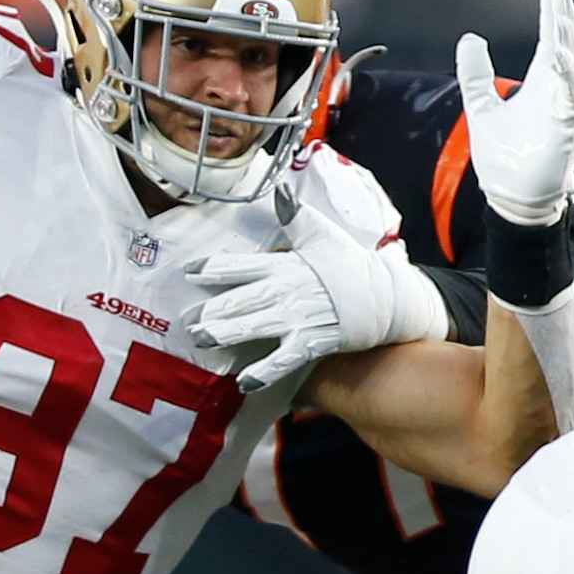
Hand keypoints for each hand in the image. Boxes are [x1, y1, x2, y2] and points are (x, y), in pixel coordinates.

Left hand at [186, 206, 442, 390]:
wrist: (387, 295)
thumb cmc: (352, 265)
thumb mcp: (323, 235)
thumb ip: (295, 216)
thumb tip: (279, 191)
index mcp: (285, 265)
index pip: (240, 266)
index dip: (212, 269)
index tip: (189, 272)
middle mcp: (286, 292)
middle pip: (240, 301)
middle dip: (210, 310)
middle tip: (186, 320)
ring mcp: (298, 319)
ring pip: (253, 327)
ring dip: (225, 335)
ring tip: (202, 340)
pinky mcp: (312, 343)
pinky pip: (282, 360)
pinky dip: (262, 373)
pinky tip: (244, 382)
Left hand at [459, 0, 573, 226]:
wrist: (512, 197)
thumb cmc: (504, 156)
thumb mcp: (481, 107)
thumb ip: (476, 75)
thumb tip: (471, 38)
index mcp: (540, 84)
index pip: (550, 40)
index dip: (552, 14)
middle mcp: (556, 92)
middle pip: (567, 46)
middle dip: (564, 19)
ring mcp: (565, 109)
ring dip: (568, 41)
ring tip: (560, 16)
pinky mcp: (567, 128)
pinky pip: (572, 97)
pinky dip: (568, 75)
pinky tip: (560, 55)